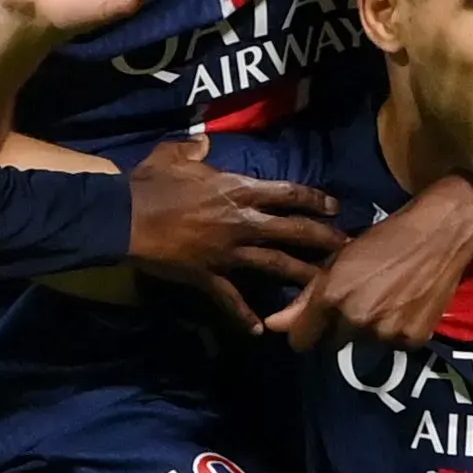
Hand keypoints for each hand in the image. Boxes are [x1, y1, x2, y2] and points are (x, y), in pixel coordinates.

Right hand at [123, 140, 341, 338]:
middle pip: (293, 230)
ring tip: (325, 288)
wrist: (124, 218)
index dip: (313, 199)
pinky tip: (259, 331)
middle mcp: (241, 222)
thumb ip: (195, 148)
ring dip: (302, 276)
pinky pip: (231, 299)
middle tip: (348, 248)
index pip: (286, 193)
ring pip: (275, 264)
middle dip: (324, 239)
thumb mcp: (174, 155)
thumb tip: (205, 141)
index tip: (334, 207)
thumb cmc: (150, 183)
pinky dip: (244, 316)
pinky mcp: (208, 276)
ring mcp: (227, 252)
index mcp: (237, 190)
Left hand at [267, 181, 472, 349]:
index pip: (301, 341)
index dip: (304, 332)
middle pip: (332, 344)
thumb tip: (274, 325)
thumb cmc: (385, 239)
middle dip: (338, 329)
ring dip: (368, 330)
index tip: (313, 324)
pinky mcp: (412, 341)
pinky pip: (392, 345)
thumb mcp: (340, 261)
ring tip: (386, 299)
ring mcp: (385, 333)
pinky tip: (405, 306)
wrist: (439, 234)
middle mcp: (356, 320)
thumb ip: (306, 298)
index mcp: (332, 297)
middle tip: (358, 300)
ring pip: (363, 345)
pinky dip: (395, 331)